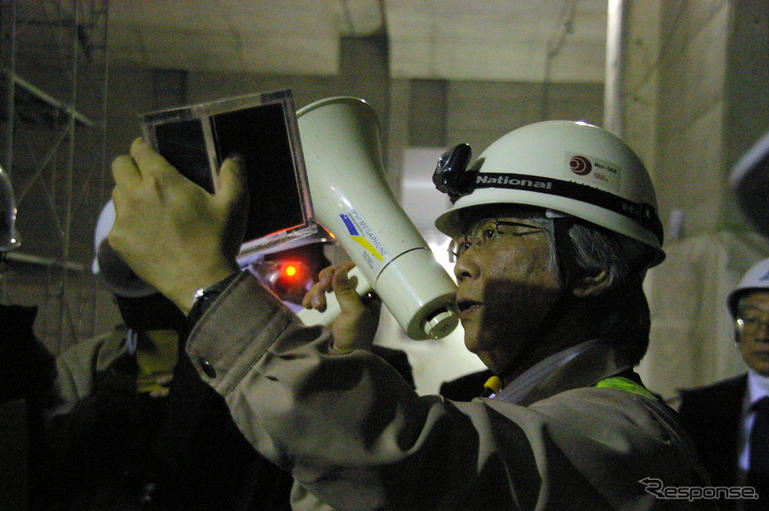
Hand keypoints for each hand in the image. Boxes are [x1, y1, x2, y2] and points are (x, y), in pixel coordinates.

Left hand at [109, 138, 246, 312]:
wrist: (200, 282)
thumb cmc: (216, 240)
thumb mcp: (233, 205)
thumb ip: (232, 175)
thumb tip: (234, 156)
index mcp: (161, 179)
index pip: (138, 149)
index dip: (143, 147)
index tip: (150, 153)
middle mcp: (135, 194)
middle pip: (119, 166)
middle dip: (131, 166)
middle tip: (147, 178)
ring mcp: (122, 218)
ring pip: (117, 193)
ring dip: (129, 193)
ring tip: (148, 207)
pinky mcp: (117, 241)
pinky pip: (117, 221)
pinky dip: (129, 222)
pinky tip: (147, 233)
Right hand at [302, 262, 380, 352]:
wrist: (338, 357)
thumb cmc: (354, 339)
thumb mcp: (355, 314)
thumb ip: (348, 292)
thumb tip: (340, 272)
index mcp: (367, 294)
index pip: (358, 271)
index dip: (346, 268)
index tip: (337, 273)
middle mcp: (352, 295)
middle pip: (338, 274)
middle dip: (329, 279)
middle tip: (325, 286)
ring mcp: (338, 301)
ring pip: (325, 283)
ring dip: (318, 292)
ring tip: (319, 307)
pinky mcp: (325, 307)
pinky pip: (315, 294)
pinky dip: (310, 298)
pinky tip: (311, 307)